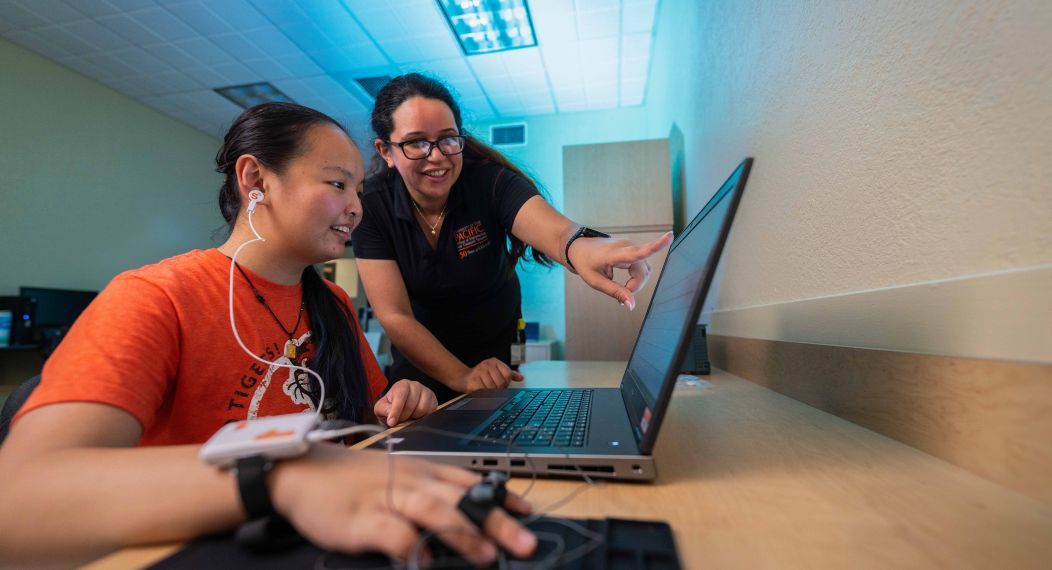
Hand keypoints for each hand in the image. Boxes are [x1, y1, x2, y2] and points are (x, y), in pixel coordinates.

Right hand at [272, 445, 536, 564]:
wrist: (302, 471)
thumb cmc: (357, 481)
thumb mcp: (400, 479)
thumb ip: (433, 495)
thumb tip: (473, 521)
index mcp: (424, 470)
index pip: (471, 481)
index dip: (501, 497)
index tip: (528, 514)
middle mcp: (412, 480)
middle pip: (461, 497)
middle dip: (497, 520)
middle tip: (526, 542)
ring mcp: (387, 498)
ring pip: (433, 511)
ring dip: (463, 533)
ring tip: (489, 555)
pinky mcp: (362, 519)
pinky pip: (393, 534)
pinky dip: (413, 547)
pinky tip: (427, 563)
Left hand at [373, 380, 437, 426]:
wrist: (403, 405)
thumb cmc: (391, 405)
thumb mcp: (382, 407)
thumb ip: (384, 410)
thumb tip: (391, 417)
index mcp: (402, 385)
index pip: (400, 397)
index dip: (396, 410)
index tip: (391, 422)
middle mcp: (416, 385)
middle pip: (411, 405)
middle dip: (404, 416)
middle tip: (400, 419)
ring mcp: (427, 392)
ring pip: (422, 409)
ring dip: (413, 418)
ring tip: (408, 417)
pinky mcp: (434, 401)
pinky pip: (430, 413)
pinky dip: (422, 418)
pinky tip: (416, 416)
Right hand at [460, 358, 523, 391]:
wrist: (462, 377)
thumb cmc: (481, 376)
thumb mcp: (495, 371)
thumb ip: (509, 374)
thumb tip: (521, 377)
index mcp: (494, 361)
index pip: (507, 374)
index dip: (506, 382)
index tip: (502, 385)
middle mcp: (487, 364)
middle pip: (501, 382)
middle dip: (498, 389)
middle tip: (493, 389)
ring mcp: (479, 371)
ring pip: (492, 388)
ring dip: (490, 392)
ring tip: (486, 389)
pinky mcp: (473, 380)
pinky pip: (483, 391)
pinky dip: (484, 394)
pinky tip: (480, 391)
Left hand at [567, 231, 672, 309]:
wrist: (578, 247)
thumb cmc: (584, 262)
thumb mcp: (596, 281)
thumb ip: (615, 292)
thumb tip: (632, 305)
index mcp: (615, 253)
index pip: (639, 252)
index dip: (656, 245)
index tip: (670, 236)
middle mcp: (626, 246)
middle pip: (642, 272)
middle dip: (635, 287)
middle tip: (621, 297)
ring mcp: (630, 246)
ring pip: (644, 270)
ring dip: (636, 282)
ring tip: (622, 289)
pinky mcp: (631, 249)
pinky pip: (641, 266)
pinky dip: (636, 277)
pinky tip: (626, 283)